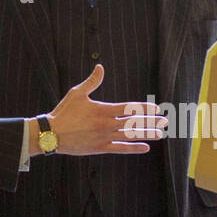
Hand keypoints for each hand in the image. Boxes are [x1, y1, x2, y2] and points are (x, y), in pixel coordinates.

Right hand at [46, 64, 167, 155]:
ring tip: (159, 134)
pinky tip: (145, 148)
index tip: (156, 108)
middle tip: (164, 121)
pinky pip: (120, 149)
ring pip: (130, 136)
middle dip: (151, 121)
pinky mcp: (100, 148)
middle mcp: (107, 124)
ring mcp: (104, 137)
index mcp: (103, 109)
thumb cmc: (64, 112)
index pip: (130, 108)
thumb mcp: (77, 93)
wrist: (52, 134)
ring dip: (146, 134)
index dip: (145, 108)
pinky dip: (133, 148)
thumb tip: (100, 67)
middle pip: (134, 123)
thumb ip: (92, 81)